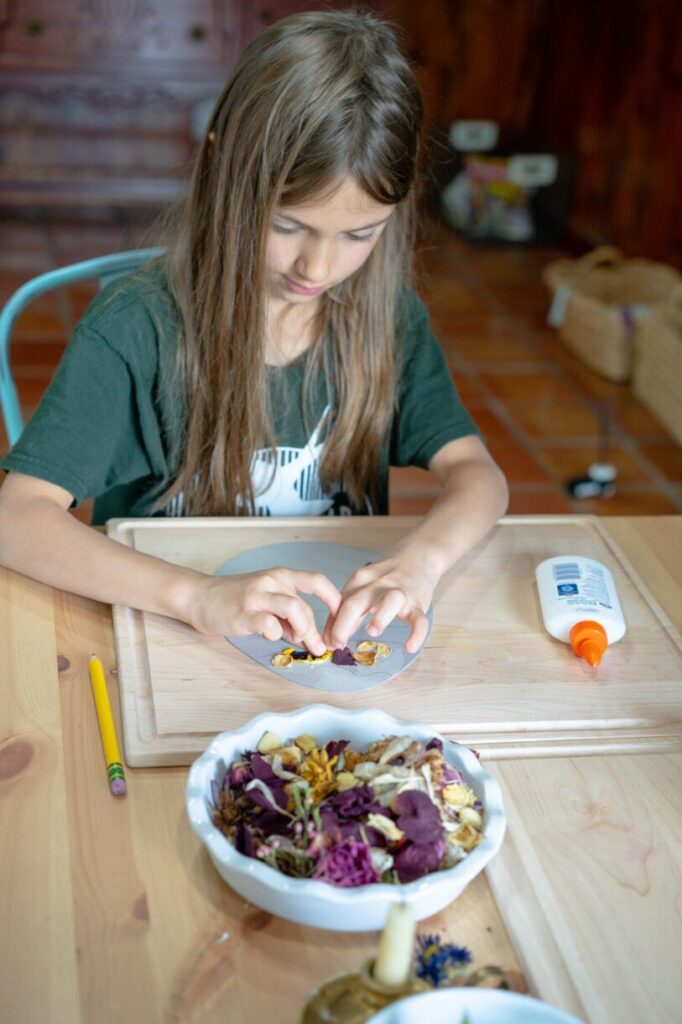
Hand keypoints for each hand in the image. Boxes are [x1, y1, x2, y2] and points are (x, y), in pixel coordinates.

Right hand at [187, 568, 341, 655]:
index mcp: (281, 576)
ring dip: (303, 630)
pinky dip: (276, 635)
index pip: (317, 581)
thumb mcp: (267, 601)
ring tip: (297, 641)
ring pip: (295, 610)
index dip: (335, 600)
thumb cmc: (237, 600)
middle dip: (316, 632)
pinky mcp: (243, 613)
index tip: (342, 621)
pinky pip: (270, 625)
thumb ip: (289, 616)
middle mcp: (271, 582)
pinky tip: (269, 636)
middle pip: (305, 606)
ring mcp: (257, 596)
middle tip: (318, 648)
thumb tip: (312, 639)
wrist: (200, 597)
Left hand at [324, 553, 438, 653]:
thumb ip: (347, 610)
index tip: (329, 643)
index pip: (341, 603)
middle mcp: (379, 584)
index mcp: (361, 579)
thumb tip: (330, 639)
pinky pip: (420, 620)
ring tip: (371, 632)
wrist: (419, 556)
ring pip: (390, 602)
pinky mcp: (419, 603)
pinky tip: (410, 647)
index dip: (332, 625)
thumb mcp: (363, 587)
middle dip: (343, 626)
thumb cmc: (385, 578)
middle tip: (339, 645)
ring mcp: (401, 592)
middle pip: (356, 602)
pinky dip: (417, 634)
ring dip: (379, 618)